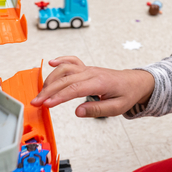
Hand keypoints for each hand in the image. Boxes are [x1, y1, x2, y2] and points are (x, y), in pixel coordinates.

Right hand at [30, 56, 154, 117]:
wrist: (135, 82)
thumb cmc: (126, 94)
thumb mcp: (117, 108)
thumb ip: (97, 110)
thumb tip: (77, 112)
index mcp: (99, 83)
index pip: (74, 89)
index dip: (58, 97)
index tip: (46, 104)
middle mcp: (91, 73)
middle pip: (65, 80)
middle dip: (48, 91)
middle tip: (36, 102)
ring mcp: (88, 69)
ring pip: (65, 70)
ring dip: (50, 79)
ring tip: (41, 92)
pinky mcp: (86, 68)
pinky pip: (72, 61)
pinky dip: (60, 60)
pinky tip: (51, 63)